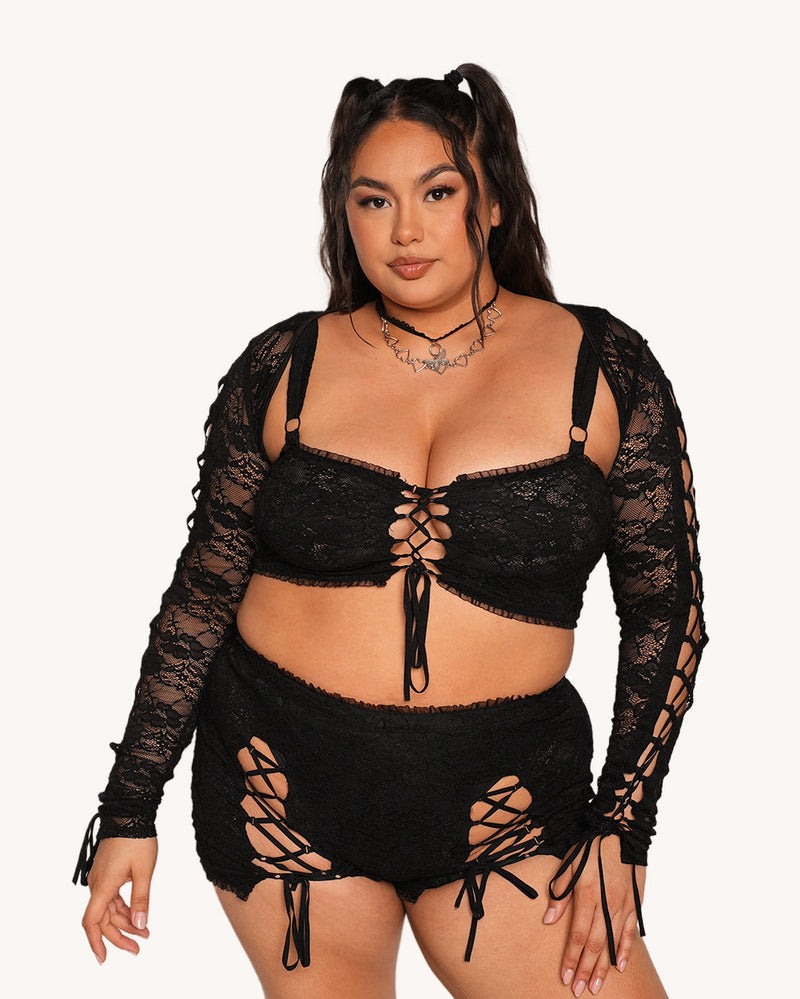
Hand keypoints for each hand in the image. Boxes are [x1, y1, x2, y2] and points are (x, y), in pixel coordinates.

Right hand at [81, 836, 157, 963]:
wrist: (130, 813)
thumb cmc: (137, 838)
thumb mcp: (144, 871)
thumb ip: (141, 899)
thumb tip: (139, 924)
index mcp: (103, 885)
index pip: (92, 922)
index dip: (96, 942)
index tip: (104, 958)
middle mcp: (97, 884)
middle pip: (103, 919)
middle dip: (120, 936)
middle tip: (139, 946)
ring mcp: (101, 878)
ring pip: (109, 909)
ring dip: (125, 922)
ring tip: (145, 932)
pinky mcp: (107, 873)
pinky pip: (112, 898)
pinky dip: (124, 908)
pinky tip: (137, 916)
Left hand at [543, 835, 643, 996]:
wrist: (621, 830)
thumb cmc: (591, 845)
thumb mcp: (569, 864)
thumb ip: (560, 893)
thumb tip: (549, 919)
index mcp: (587, 894)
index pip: (577, 935)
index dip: (570, 957)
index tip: (564, 976)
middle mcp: (606, 904)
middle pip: (595, 945)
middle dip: (584, 969)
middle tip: (579, 990)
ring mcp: (623, 905)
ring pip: (612, 944)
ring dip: (603, 968)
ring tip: (595, 986)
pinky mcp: (635, 903)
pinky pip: (630, 932)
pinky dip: (625, 950)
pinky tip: (619, 966)